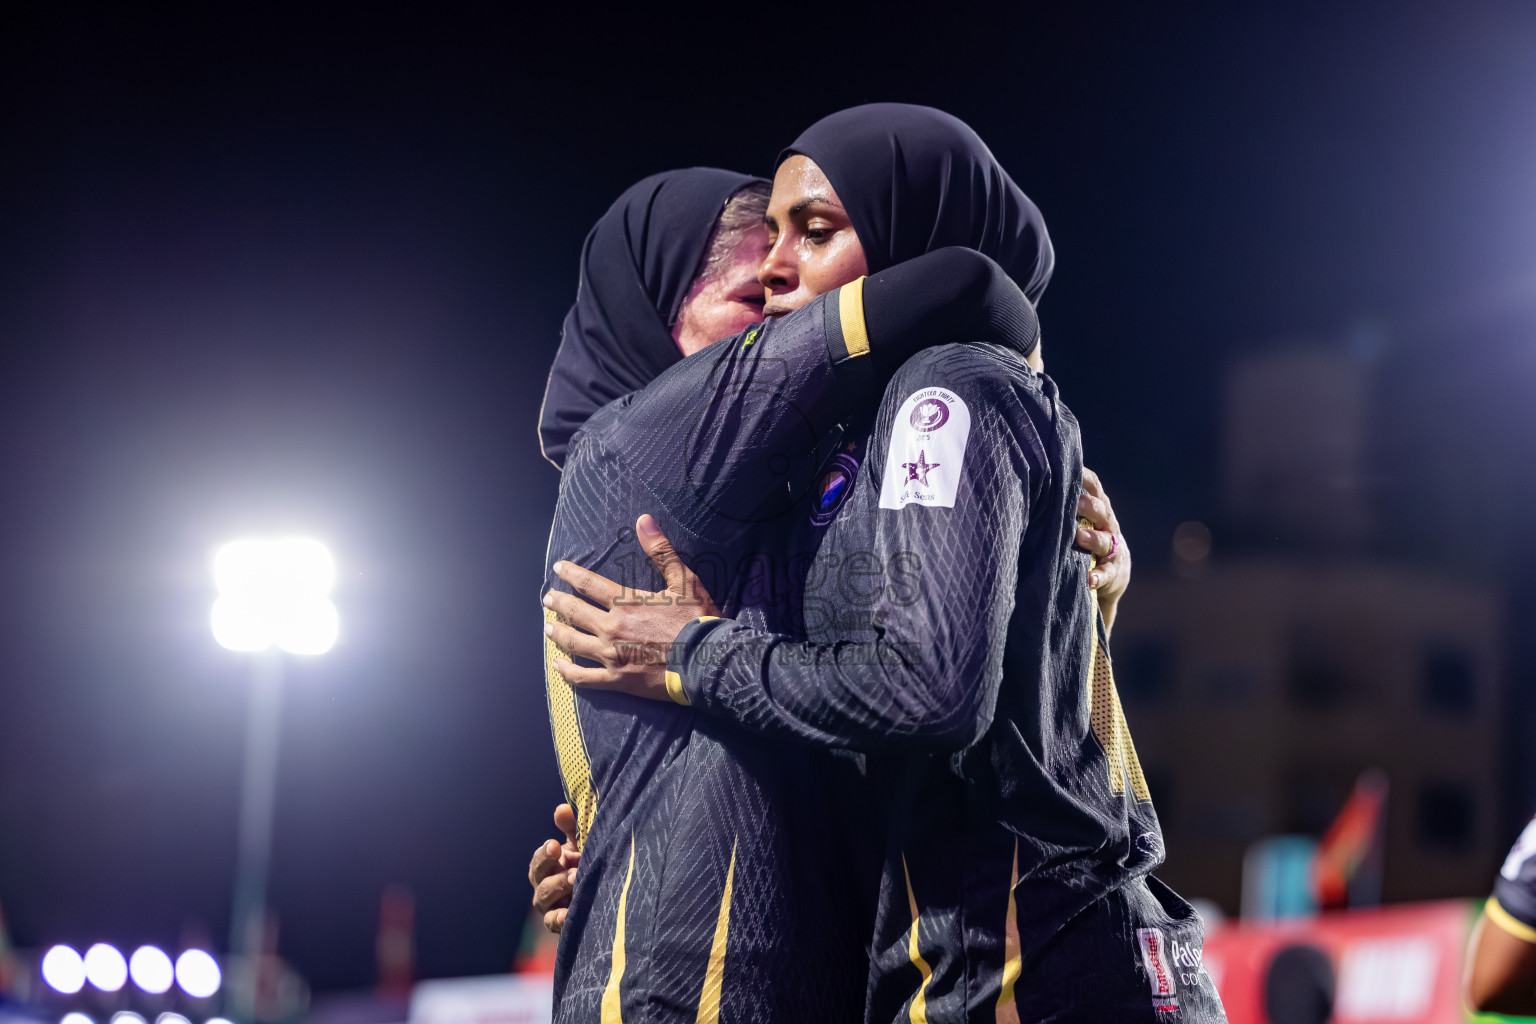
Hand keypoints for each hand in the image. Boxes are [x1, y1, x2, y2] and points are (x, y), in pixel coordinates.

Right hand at [528, 803, 581, 932]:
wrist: (603, 896)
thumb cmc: (587, 863)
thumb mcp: (581, 844)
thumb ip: (572, 827)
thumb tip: (562, 808)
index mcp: (547, 865)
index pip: (539, 858)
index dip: (545, 853)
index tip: (555, 846)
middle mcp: (544, 885)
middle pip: (539, 877)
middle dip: (554, 870)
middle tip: (573, 868)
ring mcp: (550, 906)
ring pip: (545, 898)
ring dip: (559, 889)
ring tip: (575, 883)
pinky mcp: (559, 924)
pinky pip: (553, 923)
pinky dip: (559, 919)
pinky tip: (568, 914)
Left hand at [543, 514, 719, 701]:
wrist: (707, 661)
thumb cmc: (697, 620)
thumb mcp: (684, 581)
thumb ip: (661, 550)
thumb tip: (643, 519)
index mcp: (626, 603)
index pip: (589, 584)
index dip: (571, 574)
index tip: (559, 569)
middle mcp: (612, 627)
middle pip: (576, 612)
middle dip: (558, 604)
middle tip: (548, 599)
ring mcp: (612, 655)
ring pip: (574, 643)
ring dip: (558, 634)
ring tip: (548, 629)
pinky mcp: (617, 679)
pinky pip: (584, 677)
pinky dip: (568, 672)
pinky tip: (559, 666)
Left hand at [1075, 467, 1130, 632]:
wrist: (1113, 572)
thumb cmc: (1087, 536)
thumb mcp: (1080, 517)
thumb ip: (1064, 502)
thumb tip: (1035, 477)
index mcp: (1098, 507)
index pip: (1094, 487)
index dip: (1084, 477)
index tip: (1069, 468)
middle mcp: (1107, 525)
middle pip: (1101, 511)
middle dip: (1088, 506)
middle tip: (1075, 501)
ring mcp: (1112, 549)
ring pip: (1104, 541)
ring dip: (1092, 539)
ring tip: (1079, 536)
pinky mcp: (1112, 572)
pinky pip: (1106, 573)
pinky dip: (1098, 576)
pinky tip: (1089, 578)